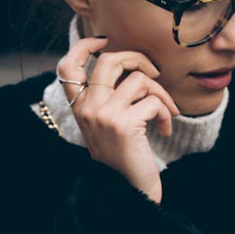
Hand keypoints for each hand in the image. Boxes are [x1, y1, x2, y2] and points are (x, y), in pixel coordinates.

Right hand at [56, 34, 179, 202]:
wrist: (129, 192)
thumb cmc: (124, 159)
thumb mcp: (108, 126)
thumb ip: (110, 98)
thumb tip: (134, 66)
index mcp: (79, 108)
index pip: (68, 66)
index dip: (85, 46)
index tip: (104, 41)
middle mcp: (87, 108)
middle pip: (110, 60)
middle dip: (138, 58)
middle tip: (154, 73)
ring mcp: (103, 115)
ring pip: (138, 79)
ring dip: (160, 93)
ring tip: (165, 113)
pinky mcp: (124, 124)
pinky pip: (153, 100)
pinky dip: (165, 113)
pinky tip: (164, 130)